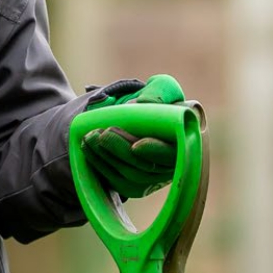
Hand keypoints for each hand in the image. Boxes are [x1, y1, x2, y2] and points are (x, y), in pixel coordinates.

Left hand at [80, 73, 185, 200]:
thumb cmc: (152, 99)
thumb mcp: (160, 87)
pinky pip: (117, 182)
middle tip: (102, 134)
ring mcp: (153, 179)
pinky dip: (100, 165)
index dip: (156, 151)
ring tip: (89, 137)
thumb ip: (160, 91)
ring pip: (129, 175)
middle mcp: (171, 165)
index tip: (136, 145)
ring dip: (107, 157)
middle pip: (146, 167)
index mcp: (184, 140)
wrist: (132, 115)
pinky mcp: (134, 186)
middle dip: (122, 151)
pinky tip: (88, 149)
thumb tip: (145, 104)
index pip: (173, 152)